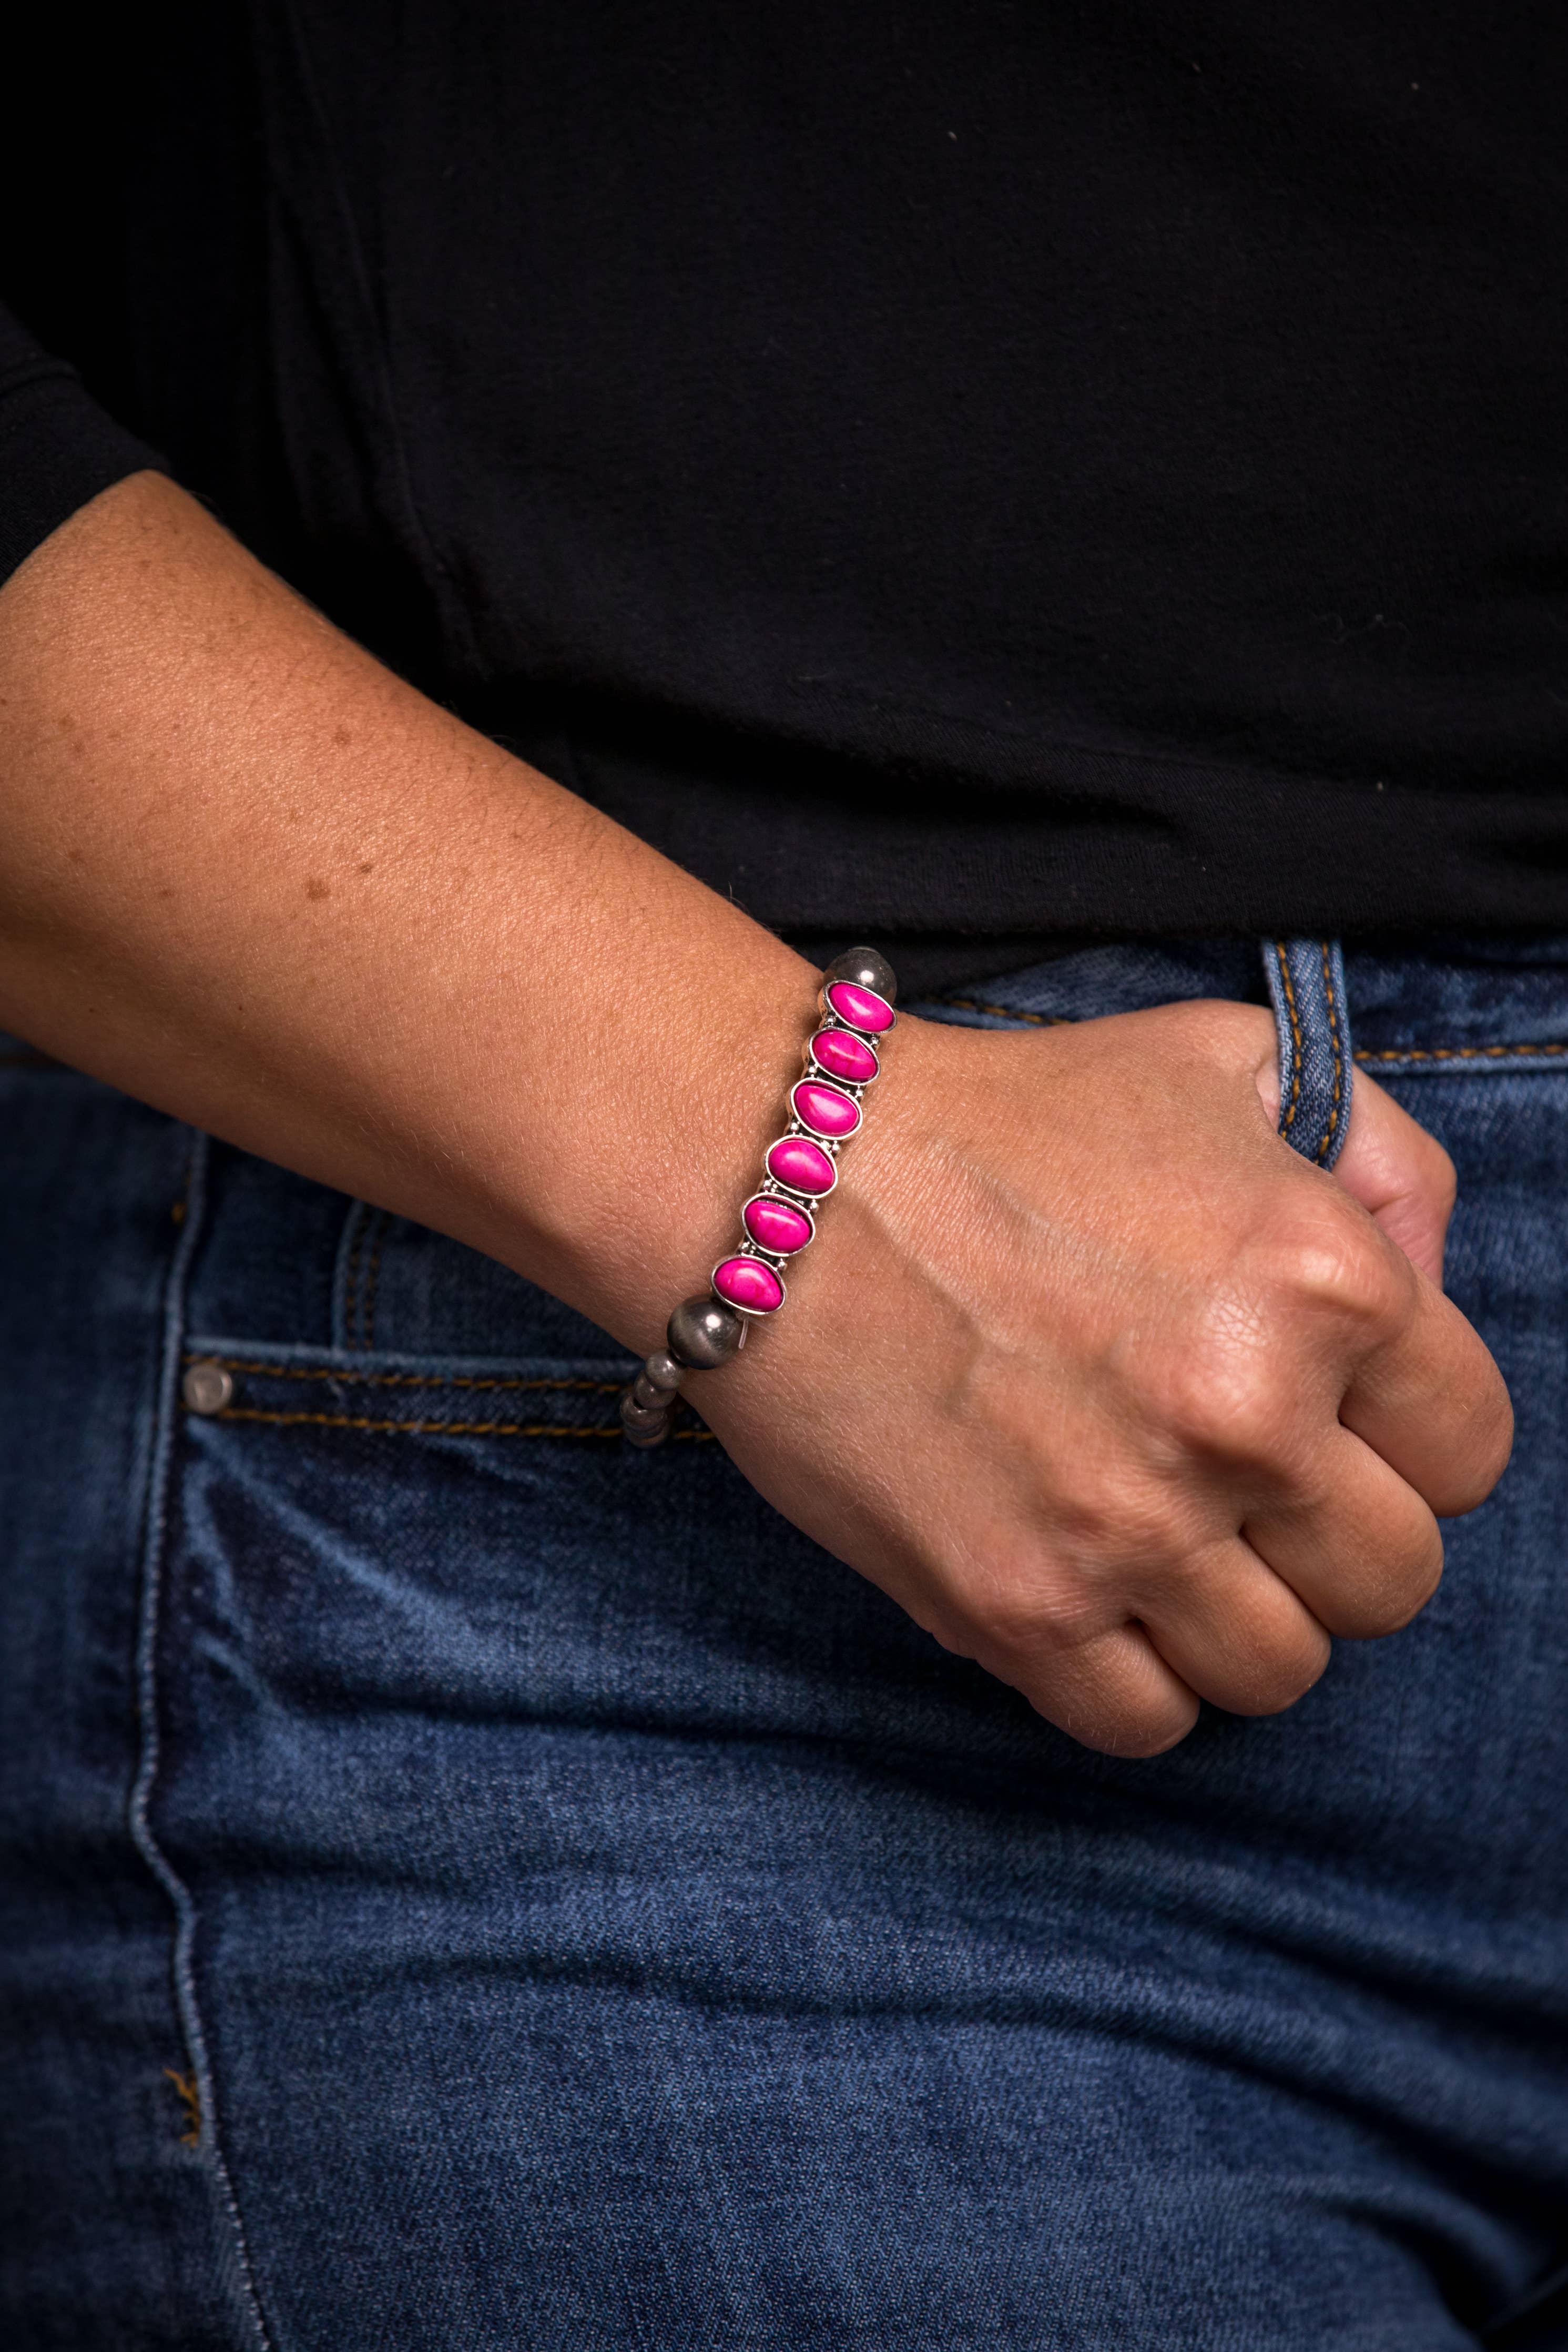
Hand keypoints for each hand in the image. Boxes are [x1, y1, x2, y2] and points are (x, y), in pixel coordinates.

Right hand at [700, 1000, 1511, 1754]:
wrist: (779, 1177)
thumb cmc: (1005, 1113)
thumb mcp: (1229, 1062)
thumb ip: (1380, 1163)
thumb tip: (1426, 1290)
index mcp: (1323, 1279)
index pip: (1470, 1450)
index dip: (1408, 1440)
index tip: (1332, 1423)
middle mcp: (1248, 1414)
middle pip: (1396, 1580)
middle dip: (1332, 1539)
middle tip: (1242, 1486)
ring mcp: (1132, 1527)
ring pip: (1283, 1672)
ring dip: (1235, 1616)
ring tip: (1158, 1539)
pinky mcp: (1018, 1610)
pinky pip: (1149, 1725)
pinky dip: (1132, 1678)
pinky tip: (1088, 1593)